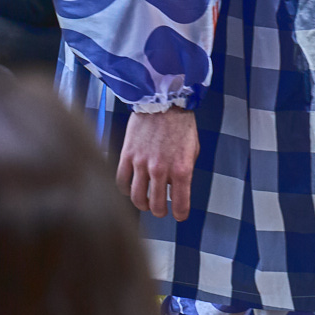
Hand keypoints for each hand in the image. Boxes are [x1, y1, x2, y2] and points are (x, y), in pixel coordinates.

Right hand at [117, 106, 198, 220]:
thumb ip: (184, 171)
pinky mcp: (127, 155)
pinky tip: (130, 187)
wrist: (163, 100)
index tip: (179, 215)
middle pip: (157, 206)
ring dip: (142, 204)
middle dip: (160, 211)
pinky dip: (125, 189)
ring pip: (137, 198)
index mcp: (182, 170)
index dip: (180, 214)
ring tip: (145, 202)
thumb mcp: (193, 150)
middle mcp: (161, 170)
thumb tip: (175, 187)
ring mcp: (142, 163)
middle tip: (160, 208)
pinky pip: (122, 181)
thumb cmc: (181, 124)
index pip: (181, 205)